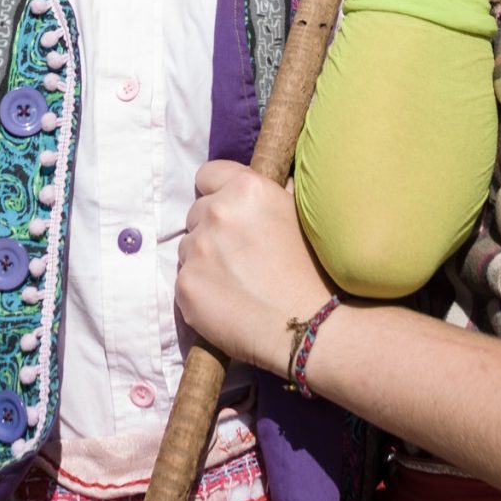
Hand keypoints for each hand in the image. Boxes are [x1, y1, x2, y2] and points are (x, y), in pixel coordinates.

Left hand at [175, 161, 332, 375]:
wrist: (310, 326)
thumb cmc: (315, 272)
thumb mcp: (300, 216)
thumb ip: (273, 195)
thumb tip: (267, 185)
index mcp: (246, 188)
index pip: (207, 174)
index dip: (217, 192)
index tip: (230, 213)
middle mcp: (217, 211)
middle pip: (196, 213)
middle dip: (211, 229)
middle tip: (239, 255)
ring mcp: (197, 249)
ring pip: (188, 247)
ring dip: (204, 259)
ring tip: (235, 282)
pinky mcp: (186, 285)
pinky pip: (185, 280)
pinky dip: (200, 289)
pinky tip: (227, 302)